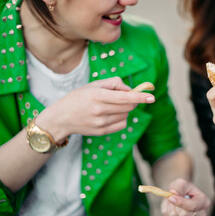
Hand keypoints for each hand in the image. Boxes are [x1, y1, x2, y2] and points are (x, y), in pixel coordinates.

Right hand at [37, 77, 154, 140]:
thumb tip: (130, 89)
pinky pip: (122, 124)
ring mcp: (101, 123)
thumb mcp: (93, 85)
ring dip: (125, 109)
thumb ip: (114, 83)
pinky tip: (111, 114)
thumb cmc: (78, 98)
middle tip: (124, 96)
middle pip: (128, 106)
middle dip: (132, 100)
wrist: (61, 118)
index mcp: (97, 96)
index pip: (125, 97)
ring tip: (111, 106)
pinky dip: (122, 118)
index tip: (152, 97)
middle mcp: (100, 110)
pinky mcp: (102, 132)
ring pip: (126, 115)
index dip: (140, 96)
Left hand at [161, 179, 209, 215]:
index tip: (171, 197)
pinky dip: (168, 211)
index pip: (192, 206)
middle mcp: (200, 214)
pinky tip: (172, 206)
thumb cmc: (183, 187)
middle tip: (173, 196)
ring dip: (170, 207)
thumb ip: (178, 188)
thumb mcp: (182, 183)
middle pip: (183, 214)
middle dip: (175, 204)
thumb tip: (172, 195)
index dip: (181, 202)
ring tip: (173, 200)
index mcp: (204, 202)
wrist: (181, 192)